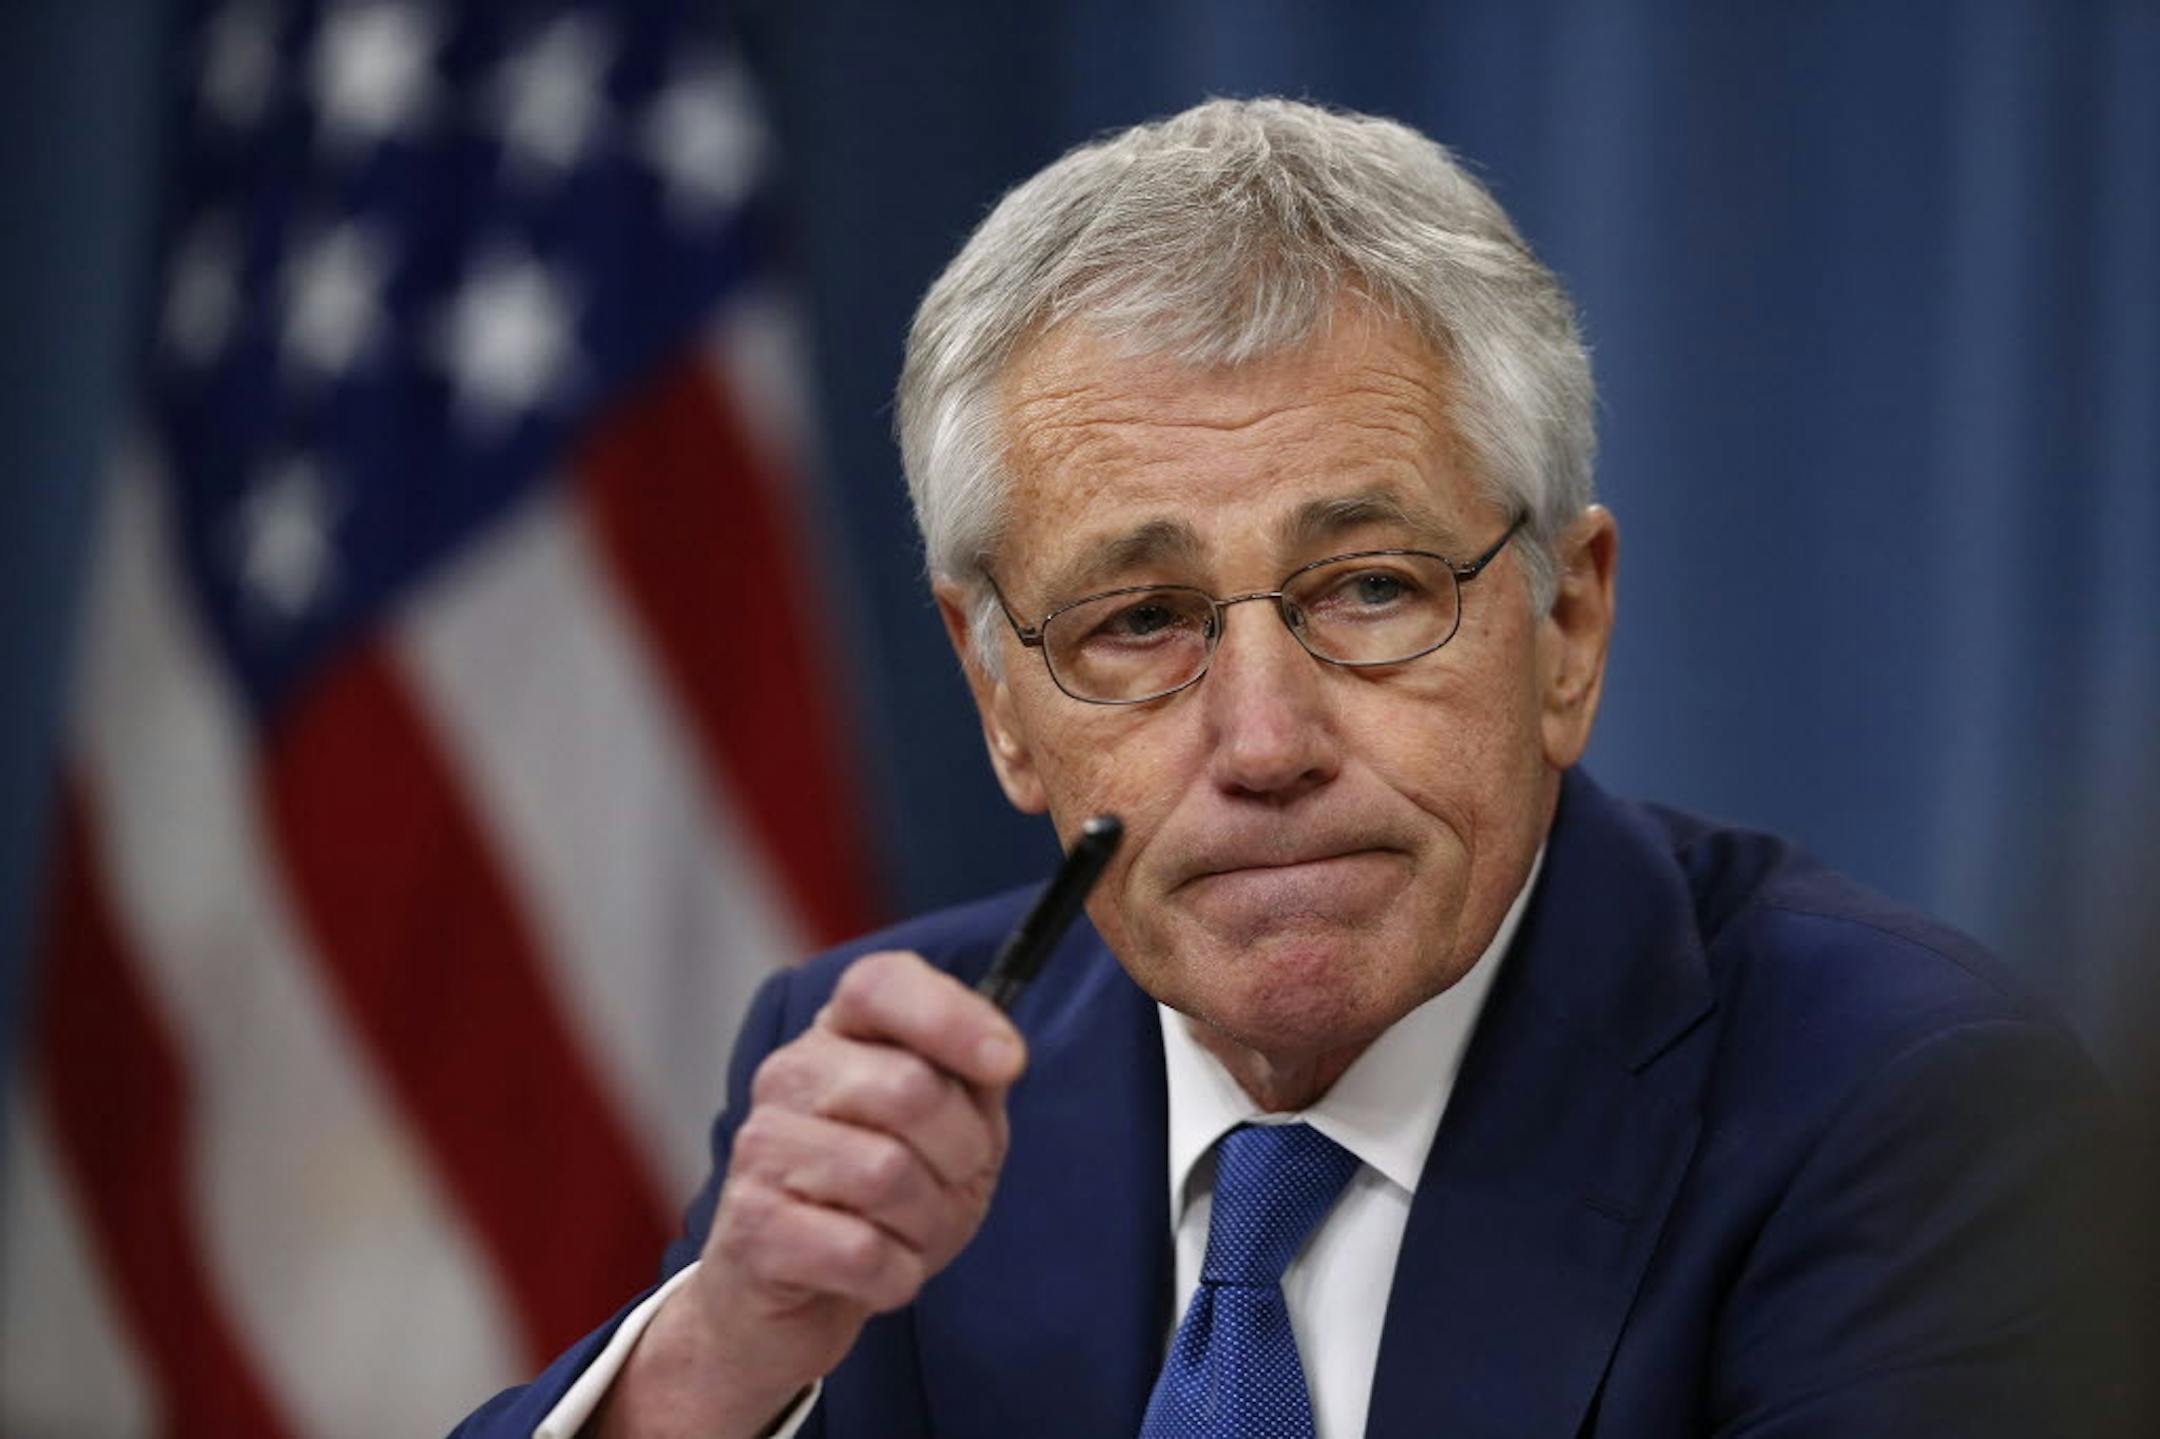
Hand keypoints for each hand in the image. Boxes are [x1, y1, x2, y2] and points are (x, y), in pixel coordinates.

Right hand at [596, 950, 1025, 1437]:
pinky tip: (875, 1272)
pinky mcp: (752, 1228)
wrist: (793, 1298)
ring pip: (886, 1175)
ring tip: (906, 1232)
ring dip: (927, 1223)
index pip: (880, 985)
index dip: (951, 1016)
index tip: (1009, 1062)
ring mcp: (761, 1148)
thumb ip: (975, 1081)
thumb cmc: (882, 1201)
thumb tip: (1001, 1057)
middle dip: (960, 1152)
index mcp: (840, 1035)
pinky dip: (895, 1275)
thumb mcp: (950, 1131)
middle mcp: (790, 1076)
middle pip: (909, 1088)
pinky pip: (861, 1251)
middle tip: (949, 1182)